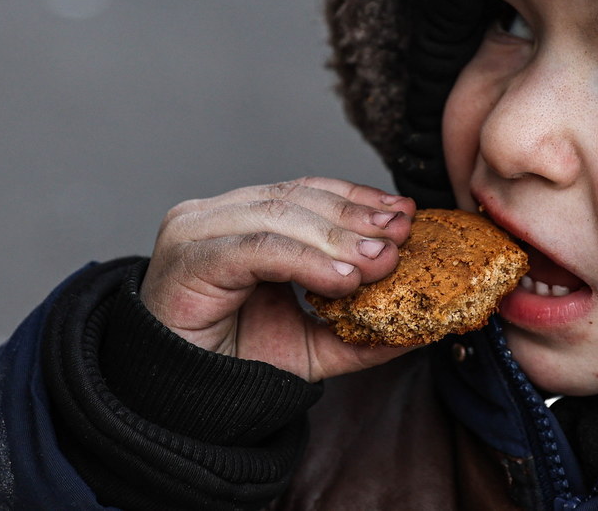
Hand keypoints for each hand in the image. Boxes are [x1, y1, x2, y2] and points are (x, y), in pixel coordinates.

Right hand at [140, 177, 416, 380]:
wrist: (174, 404)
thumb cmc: (234, 363)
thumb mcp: (313, 343)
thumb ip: (363, 330)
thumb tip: (423, 325)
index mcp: (243, 219)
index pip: (308, 192)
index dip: (358, 198)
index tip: (403, 213)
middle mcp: (217, 215)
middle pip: (299, 198)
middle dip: (357, 215)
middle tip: (402, 233)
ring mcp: (198, 230)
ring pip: (282, 217)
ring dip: (340, 237)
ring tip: (382, 259)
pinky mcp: (189, 257)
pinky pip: (258, 248)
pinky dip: (306, 260)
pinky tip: (343, 279)